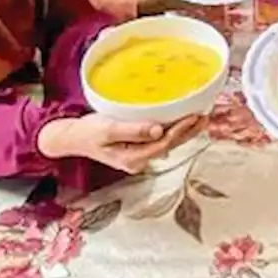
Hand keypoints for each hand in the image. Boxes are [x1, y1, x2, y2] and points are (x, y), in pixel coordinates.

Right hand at [40, 114, 205, 173]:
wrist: (73, 138)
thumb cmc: (87, 132)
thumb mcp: (108, 129)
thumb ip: (133, 131)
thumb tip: (158, 130)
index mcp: (133, 158)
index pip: (164, 143)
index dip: (182, 130)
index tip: (195, 116)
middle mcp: (139, 161)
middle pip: (169, 145)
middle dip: (189, 132)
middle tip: (205, 116)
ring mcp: (138, 156)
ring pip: (166, 143)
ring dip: (183, 131)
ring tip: (199, 118)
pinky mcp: (136, 149)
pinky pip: (158, 140)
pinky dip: (171, 130)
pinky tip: (179, 122)